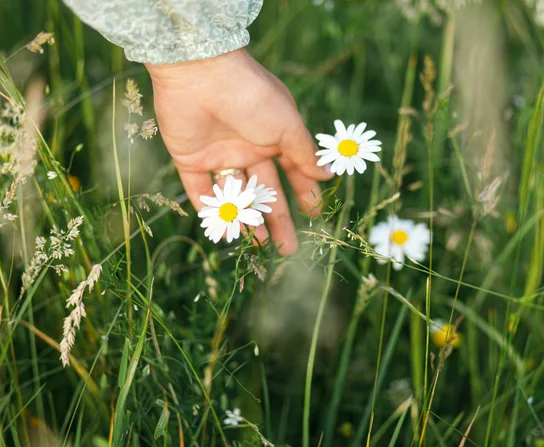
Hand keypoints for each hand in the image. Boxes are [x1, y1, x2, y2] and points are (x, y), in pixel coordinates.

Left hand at [145, 49, 331, 254]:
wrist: (200, 75)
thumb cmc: (252, 97)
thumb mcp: (287, 127)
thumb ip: (305, 154)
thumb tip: (327, 175)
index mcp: (273, 136)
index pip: (292, 171)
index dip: (303, 193)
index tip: (314, 214)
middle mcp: (247, 147)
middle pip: (265, 191)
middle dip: (278, 219)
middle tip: (288, 248)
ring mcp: (219, 154)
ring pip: (235, 196)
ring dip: (247, 221)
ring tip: (259, 247)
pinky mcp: (190, 160)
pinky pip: (201, 192)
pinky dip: (211, 211)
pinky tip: (225, 232)